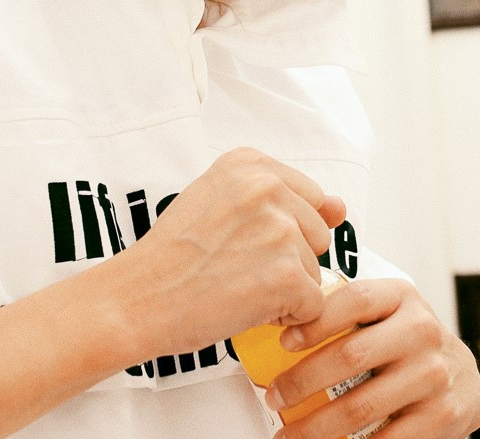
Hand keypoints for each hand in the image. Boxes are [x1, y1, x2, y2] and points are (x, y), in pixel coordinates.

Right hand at [117, 148, 346, 356]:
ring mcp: (279, 229)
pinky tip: (247, 306)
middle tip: (236, 265)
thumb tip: (341, 207)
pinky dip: (287, 317)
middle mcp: (268, 187)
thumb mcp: (220, 200)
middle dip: (287, 258)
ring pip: (315, 270)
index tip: (244, 240)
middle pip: (316, 233)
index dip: (282, 230)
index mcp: (250, 162)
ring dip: (284, 287)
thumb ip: (282, 198)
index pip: (309, 198)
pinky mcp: (286, 274)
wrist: (139, 296)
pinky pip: (313, 304)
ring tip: (236, 284)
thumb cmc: (174, 254)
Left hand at [263, 277, 479, 438]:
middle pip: (350, 356)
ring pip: (361, 406)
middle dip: (303, 381)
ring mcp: (434, 374)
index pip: (353, 300)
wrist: (462, 374)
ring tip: (289, 434)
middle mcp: (421, 330)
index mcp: (402, 296)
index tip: (283, 343)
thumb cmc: (407, 339)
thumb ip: (348, 308)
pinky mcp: (443, 415)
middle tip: (275, 397)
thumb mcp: (387, 310)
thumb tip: (284, 320)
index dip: (314, 322)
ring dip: (316, 427)